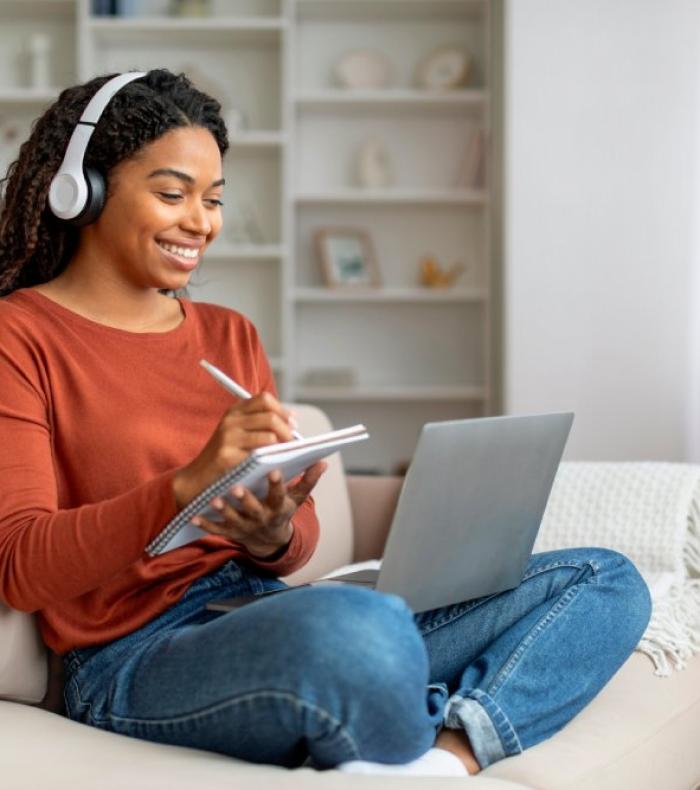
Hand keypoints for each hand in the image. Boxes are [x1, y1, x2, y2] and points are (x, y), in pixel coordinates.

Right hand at [172, 392, 296, 509]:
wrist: (198, 477)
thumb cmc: (226, 456)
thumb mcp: (238, 432)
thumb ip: (260, 423)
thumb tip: (293, 419)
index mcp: (234, 411)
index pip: (264, 399)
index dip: (282, 410)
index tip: (293, 423)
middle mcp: (230, 420)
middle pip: (270, 417)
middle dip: (287, 430)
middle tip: (292, 442)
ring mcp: (228, 437)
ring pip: (269, 435)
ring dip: (282, 446)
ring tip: (284, 454)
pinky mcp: (228, 456)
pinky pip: (260, 454)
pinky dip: (271, 458)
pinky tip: (272, 464)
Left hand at [191, 462, 326, 557]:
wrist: (269, 539)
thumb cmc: (282, 510)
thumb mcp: (297, 499)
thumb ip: (308, 480)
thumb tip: (323, 462)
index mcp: (278, 508)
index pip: (279, 495)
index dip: (278, 484)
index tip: (275, 470)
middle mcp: (262, 518)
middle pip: (254, 509)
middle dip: (245, 500)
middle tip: (236, 487)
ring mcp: (245, 526)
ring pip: (233, 519)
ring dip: (224, 511)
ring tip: (214, 499)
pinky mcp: (231, 532)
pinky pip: (217, 530)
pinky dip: (206, 525)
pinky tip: (195, 516)